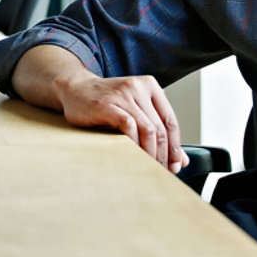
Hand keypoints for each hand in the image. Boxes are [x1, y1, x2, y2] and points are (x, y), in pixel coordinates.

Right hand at [56, 72, 188, 172]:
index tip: (176, 165)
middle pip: (160, 127)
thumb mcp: (134, 111)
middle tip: (163, 171)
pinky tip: (132, 156)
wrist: (75, 89)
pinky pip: (128, 126)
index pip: (170, 120)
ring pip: (148, 129)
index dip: (175, 146)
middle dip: (164, 154)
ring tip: (149, 167)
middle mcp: (138, 87)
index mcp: (150, 86)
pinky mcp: (107, 104)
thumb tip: (181, 159)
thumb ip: (156, 130)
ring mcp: (123, 94)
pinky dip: (134, 144)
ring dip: (151, 153)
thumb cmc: (106, 103)